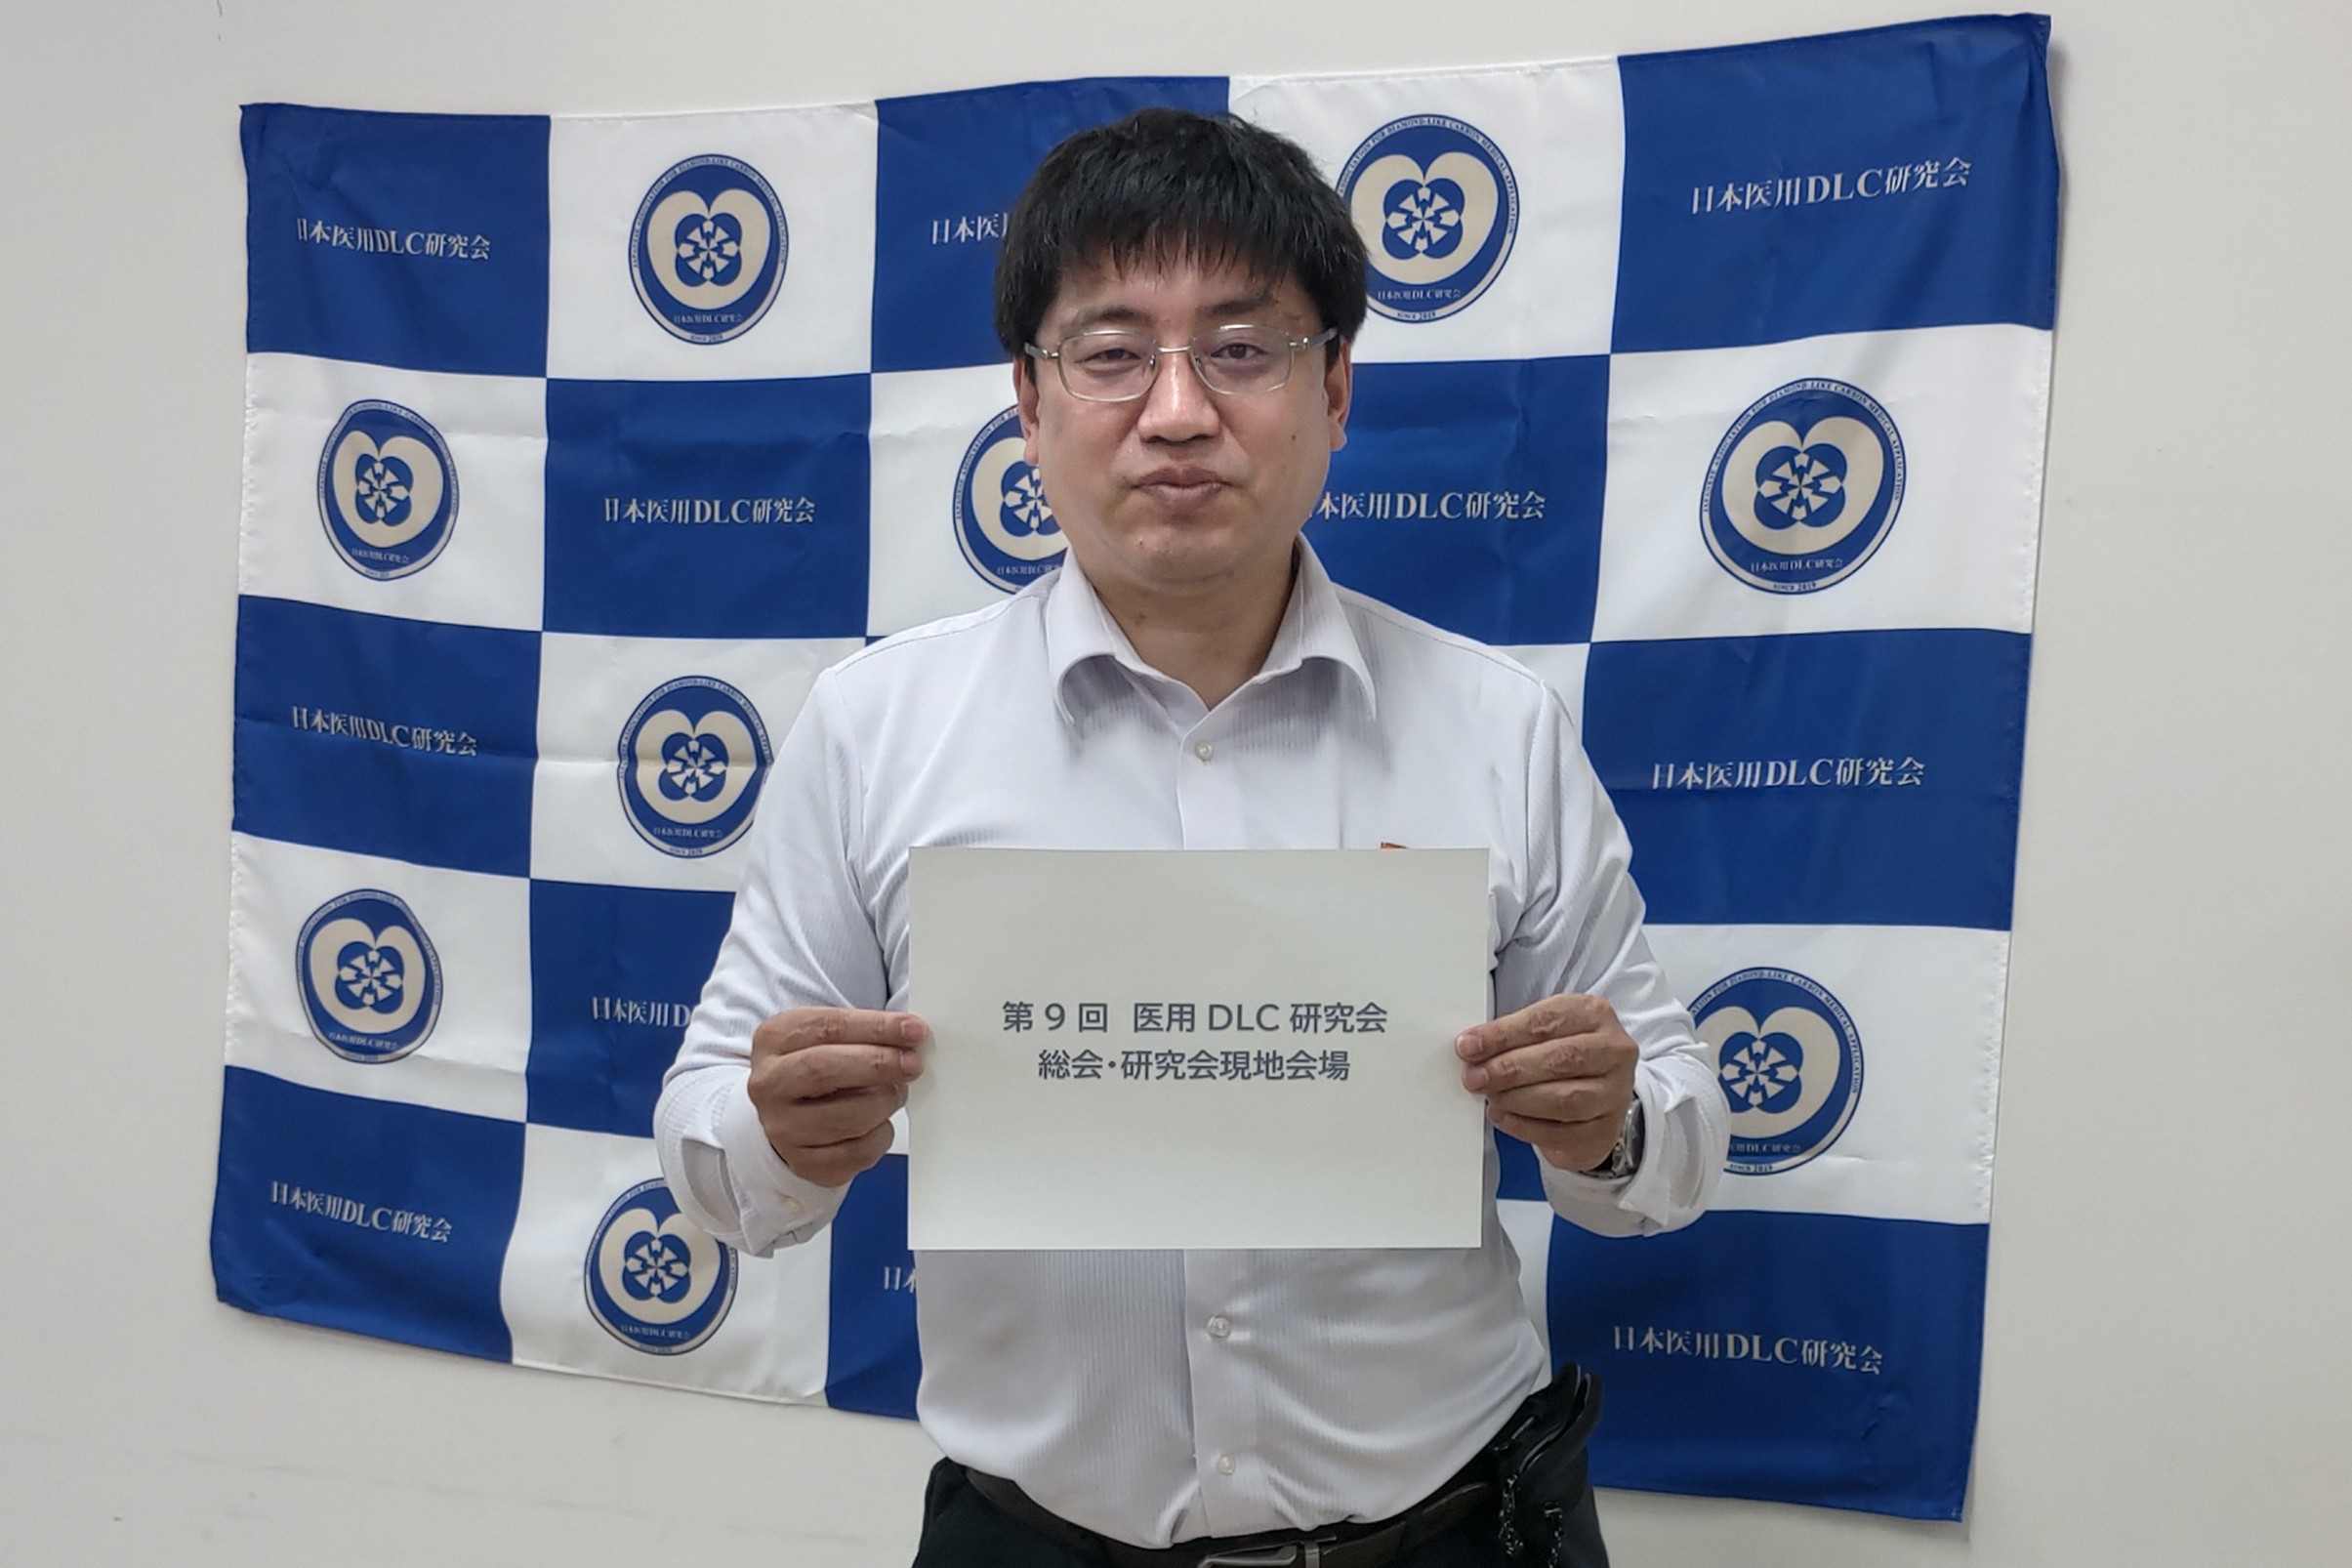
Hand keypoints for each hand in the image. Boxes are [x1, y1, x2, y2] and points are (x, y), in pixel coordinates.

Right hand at [747, 1007, 926, 1187]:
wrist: (791, 1115)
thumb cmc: (818, 1068)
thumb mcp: (830, 1036)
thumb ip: (866, 1031)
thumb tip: (910, 1033)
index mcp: (774, 1040)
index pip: (827, 1027)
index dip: (875, 1027)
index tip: (912, 1030)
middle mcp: (770, 1085)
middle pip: (825, 1069)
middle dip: (879, 1064)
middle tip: (912, 1063)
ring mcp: (783, 1128)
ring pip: (848, 1117)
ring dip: (885, 1102)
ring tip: (894, 1092)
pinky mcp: (804, 1163)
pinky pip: (858, 1152)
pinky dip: (881, 1135)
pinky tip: (878, 1122)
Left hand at [1456, 994, 1636, 1173]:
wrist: (1594, 1094)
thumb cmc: (1562, 1056)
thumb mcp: (1542, 1032)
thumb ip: (1511, 1036)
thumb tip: (1471, 1047)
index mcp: (1594, 1014)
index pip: (1546, 1021)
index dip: (1504, 1034)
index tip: (1469, 1045)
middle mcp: (1613, 1051)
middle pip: (1559, 1059)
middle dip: (1509, 1069)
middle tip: (1475, 1076)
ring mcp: (1614, 1093)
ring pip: (1564, 1099)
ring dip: (1518, 1099)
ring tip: (1490, 1096)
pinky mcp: (1604, 1130)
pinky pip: (1562, 1132)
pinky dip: (1525, 1126)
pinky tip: (1503, 1117)